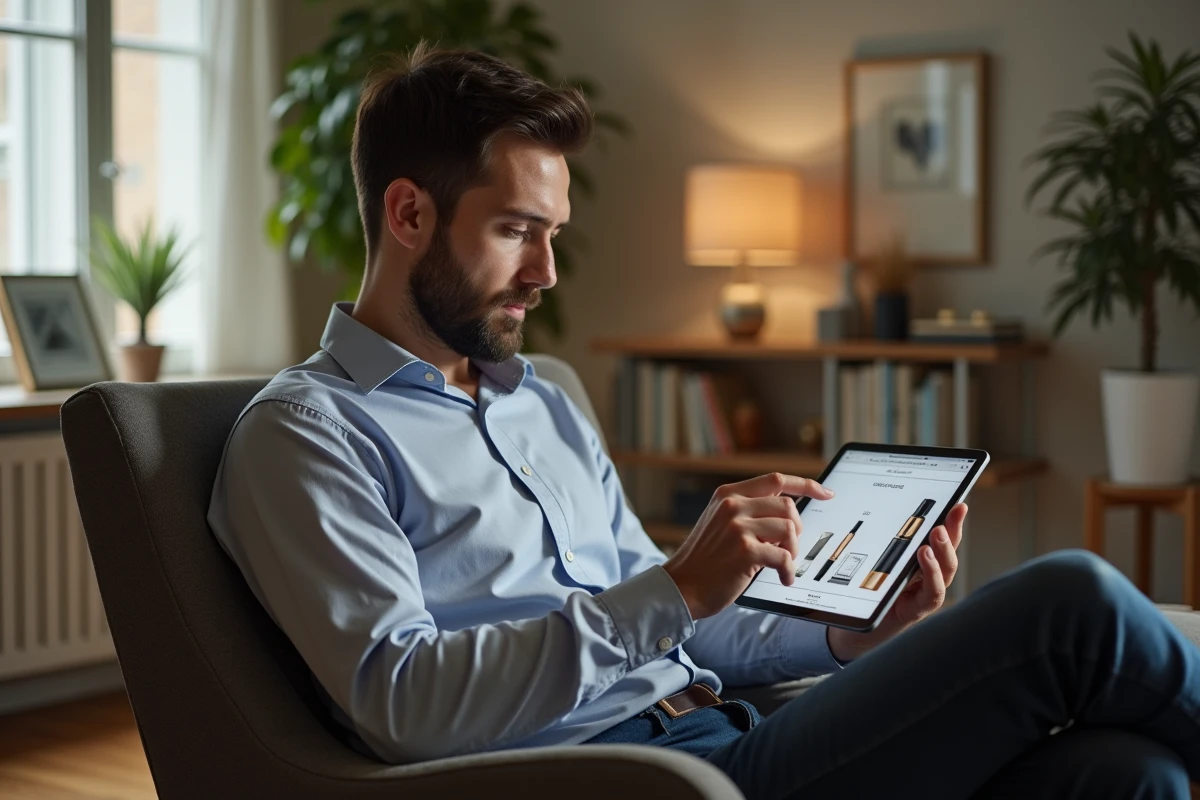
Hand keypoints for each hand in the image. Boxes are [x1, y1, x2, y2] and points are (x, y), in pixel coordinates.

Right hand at [663, 473, 833, 619]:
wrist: (682, 586)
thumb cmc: (705, 559)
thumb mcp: (720, 523)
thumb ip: (748, 512)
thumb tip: (790, 514)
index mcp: (728, 494)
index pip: (776, 480)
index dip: (806, 485)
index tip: (826, 493)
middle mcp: (732, 505)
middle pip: (788, 507)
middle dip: (796, 530)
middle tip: (788, 548)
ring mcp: (738, 527)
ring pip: (789, 530)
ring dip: (792, 551)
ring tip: (781, 563)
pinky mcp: (745, 551)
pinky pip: (784, 557)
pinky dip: (788, 571)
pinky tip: (782, 578)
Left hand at [827, 503, 966, 662]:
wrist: (857, 628)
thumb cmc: (869, 591)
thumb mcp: (874, 561)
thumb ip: (882, 542)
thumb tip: (881, 506)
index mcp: (921, 561)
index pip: (942, 538)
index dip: (953, 521)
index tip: (959, 504)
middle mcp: (929, 577)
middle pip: (948, 552)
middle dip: (951, 534)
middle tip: (946, 518)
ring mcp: (925, 594)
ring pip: (945, 572)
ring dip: (941, 554)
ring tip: (932, 540)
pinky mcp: (915, 610)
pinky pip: (931, 595)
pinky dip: (932, 578)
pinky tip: (924, 561)